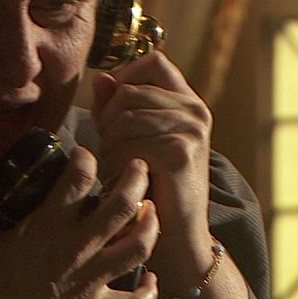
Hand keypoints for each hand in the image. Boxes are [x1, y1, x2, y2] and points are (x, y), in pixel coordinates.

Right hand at [0, 149, 159, 298]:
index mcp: (47, 227)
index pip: (79, 179)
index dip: (86, 159)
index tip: (84, 154)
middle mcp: (77, 249)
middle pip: (123, 206)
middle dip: (137, 180)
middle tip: (139, 167)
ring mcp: (90, 280)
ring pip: (137, 248)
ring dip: (151, 226)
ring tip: (151, 210)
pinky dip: (148, 292)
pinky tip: (153, 280)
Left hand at [91, 51, 212, 239]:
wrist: (178, 237)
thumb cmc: (153, 188)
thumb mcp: (135, 139)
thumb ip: (118, 107)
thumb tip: (102, 79)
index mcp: (188, 101)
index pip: (152, 61)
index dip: (124, 77)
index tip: (113, 109)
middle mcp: (195, 110)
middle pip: (127, 91)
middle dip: (108, 123)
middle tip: (114, 154)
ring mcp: (191, 130)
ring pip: (123, 117)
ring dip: (109, 147)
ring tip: (119, 169)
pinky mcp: (180, 152)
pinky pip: (126, 144)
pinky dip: (115, 166)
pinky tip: (124, 181)